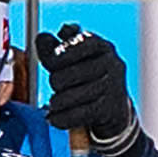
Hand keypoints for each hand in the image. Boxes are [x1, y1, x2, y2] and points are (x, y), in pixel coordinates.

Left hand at [36, 18, 139, 153]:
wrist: (115, 108)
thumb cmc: (89, 77)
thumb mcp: (76, 57)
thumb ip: (56, 46)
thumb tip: (42, 38)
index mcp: (101, 46)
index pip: (76, 45)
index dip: (58, 55)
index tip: (50, 63)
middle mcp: (111, 64)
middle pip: (68, 73)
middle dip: (56, 81)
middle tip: (55, 85)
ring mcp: (112, 87)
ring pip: (70, 96)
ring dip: (56, 102)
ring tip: (54, 103)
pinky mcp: (109, 109)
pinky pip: (77, 114)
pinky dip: (61, 118)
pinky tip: (54, 117)